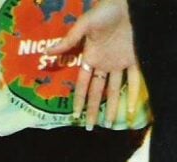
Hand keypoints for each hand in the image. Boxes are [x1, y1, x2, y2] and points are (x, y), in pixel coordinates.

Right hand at [50, 0, 139, 128]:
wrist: (127, 4)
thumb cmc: (104, 11)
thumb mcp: (84, 25)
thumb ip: (68, 40)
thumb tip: (47, 53)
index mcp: (90, 58)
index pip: (83, 85)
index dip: (78, 100)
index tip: (74, 116)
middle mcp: (104, 64)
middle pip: (97, 92)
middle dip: (93, 110)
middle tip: (90, 128)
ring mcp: (119, 62)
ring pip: (115, 90)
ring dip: (111, 107)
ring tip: (109, 123)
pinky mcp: (134, 58)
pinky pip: (135, 79)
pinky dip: (133, 93)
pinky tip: (131, 108)